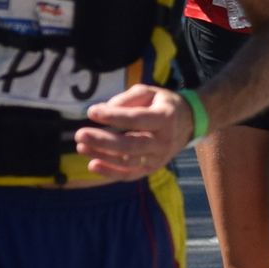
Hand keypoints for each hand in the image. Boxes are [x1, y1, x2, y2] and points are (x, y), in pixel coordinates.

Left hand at [76, 82, 194, 181]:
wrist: (188, 124)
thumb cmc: (161, 104)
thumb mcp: (149, 92)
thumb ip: (127, 99)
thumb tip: (104, 110)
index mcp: (165, 118)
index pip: (136, 119)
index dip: (113, 116)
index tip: (92, 112)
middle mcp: (163, 141)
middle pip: (131, 144)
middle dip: (103, 141)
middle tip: (80, 134)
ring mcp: (158, 158)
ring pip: (128, 161)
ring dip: (102, 155)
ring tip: (81, 146)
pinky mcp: (151, 168)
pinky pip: (130, 174)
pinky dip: (110, 172)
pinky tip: (92, 165)